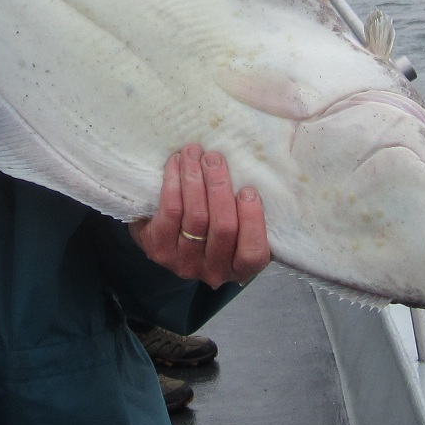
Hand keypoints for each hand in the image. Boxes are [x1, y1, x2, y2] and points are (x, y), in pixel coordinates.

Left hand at [131, 145, 270, 288]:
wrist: (166, 235)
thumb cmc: (214, 220)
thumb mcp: (240, 222)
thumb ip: (250, 206)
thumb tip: (265, 167)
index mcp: (241, 267)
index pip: (252, 252)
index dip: (252, 220)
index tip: (248, 189)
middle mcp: (214, 271)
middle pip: (223, 227)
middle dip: (219, 186)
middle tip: (214, 158)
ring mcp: (184, 264)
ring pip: (195, 217)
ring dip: (194, 178)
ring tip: (193, 153)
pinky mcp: (159, 250)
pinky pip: (170, 211)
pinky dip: (174, 183)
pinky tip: (176, 163)